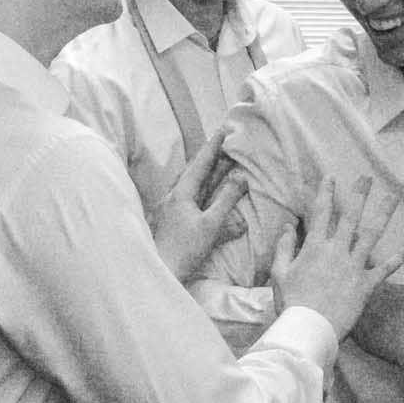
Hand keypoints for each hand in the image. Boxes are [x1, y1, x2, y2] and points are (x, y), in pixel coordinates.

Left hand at [151, 130, 248, 281]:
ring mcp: (175, 210)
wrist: (162, 272)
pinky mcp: (178, 221)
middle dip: (213, 157)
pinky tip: (212, 193)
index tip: (224, 130)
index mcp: (181, 194)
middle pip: (197, 172)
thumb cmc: (185, 249)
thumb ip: (226, 200)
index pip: (200, 164)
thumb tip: (241, 178)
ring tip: (225, 162)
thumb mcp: (210, 224)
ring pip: (196, 185)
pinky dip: (207, 191)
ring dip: (211, 174)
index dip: (213, 146)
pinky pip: (196, 199)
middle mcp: (175, 197)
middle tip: (227, 142)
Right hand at [271, 176, 403, 340]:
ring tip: (393, 197)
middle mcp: (337, 251)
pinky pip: (387, 268)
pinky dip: (401, 256)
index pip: (321, 213)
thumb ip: (285, 248)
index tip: (331, 177)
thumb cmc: (291, 303)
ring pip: (372, 234)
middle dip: (358, 195)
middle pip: (350, 217)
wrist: (309, 328)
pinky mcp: (367, 284)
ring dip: (383, 214)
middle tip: (367, 178)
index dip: (325, 193)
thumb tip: (288, 227)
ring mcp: (354, 266)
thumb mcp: (279, 274)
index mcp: (314, 247)